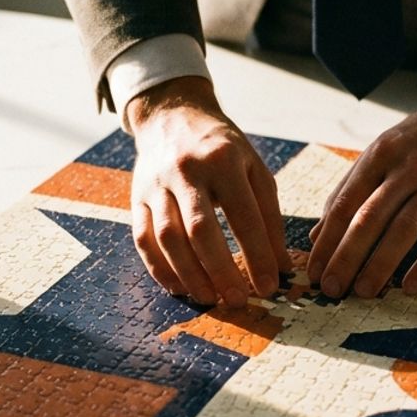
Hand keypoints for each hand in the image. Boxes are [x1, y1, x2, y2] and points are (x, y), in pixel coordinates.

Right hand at [126, 76, 291, 305]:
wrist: (172, 116)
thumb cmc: (221, 148)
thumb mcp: (253, 168)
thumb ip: (269, 215)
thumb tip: (280, 265)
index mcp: (223, 160)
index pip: (243, 215)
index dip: (258, 255)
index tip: (270, 285)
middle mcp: (186, 171)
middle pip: (201, 230)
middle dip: (221, 270)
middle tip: (238, 300)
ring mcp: (156, 185)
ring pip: (168, 238)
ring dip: (189, 274)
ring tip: (208, 299)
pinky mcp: (136, 198)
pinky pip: (143, 239)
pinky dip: (159, 268)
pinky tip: (179, 287)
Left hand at [307, 75, 416, 297]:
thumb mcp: (382, 152)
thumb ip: (350, 190)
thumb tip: (318, 235)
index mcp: (379, 156)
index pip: (344, 204)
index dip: (326, 241)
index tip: (313, 271)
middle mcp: (407, 169)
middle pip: (368, 218)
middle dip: (345, 257)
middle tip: (330, 288)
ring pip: (403, 228)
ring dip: (380, 264)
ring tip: (363, 292)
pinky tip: (410, 287)